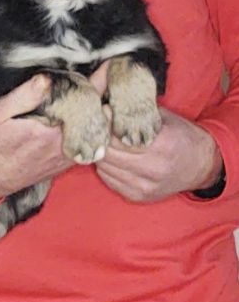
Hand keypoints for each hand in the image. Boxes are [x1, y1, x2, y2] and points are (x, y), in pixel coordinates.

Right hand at [0, 63, 109, 200]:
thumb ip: (24, 96)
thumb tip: (47, 79)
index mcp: (52, 130)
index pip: (86, 103)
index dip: (98, 82)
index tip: (108, 66)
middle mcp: (66, 145)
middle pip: (98, 115)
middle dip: (102, 94)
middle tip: (107, 73)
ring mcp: (70, 156)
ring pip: (98, 130)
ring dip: (99, 111)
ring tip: (101, 90)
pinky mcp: (69, 162)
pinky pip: (91, 142)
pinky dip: (94, 126)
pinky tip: (89, 113)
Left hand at [95, 107, 222, 202]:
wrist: (202, 166)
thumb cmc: (182, 136)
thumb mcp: (164, 118)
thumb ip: (137, 113)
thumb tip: (108, 105)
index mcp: (161, 145)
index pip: (118, 136)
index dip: (107, 123)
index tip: (105, 112)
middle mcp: (153, 169)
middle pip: (108, 153)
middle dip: (100, 138)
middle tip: (100, 127)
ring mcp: (144, 186)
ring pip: (104, 167)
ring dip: (101, 152)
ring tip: (105, 141)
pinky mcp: (139, 197)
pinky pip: (108, 180)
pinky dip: (105, 167)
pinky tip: (112, 157)